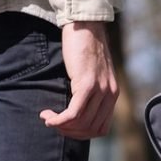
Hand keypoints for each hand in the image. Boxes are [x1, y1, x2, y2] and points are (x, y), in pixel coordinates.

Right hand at [40, 21, 118, 139]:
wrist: (86, 26)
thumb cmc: (84, 49)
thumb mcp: (92, 75)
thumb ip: (91, 92)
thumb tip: (77, 111)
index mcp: (112, 96)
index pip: (100, 129)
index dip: (81, 134)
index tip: (65, 127)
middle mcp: (110, 96)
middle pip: (90, 129)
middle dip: (69, 132)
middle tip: (53, 124)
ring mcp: (100, 91)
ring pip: (81, 123)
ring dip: (61, 126)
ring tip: (48, 118)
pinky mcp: (87, 84)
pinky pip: (74, 112)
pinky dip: (60, 119)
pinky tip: (48, 116)